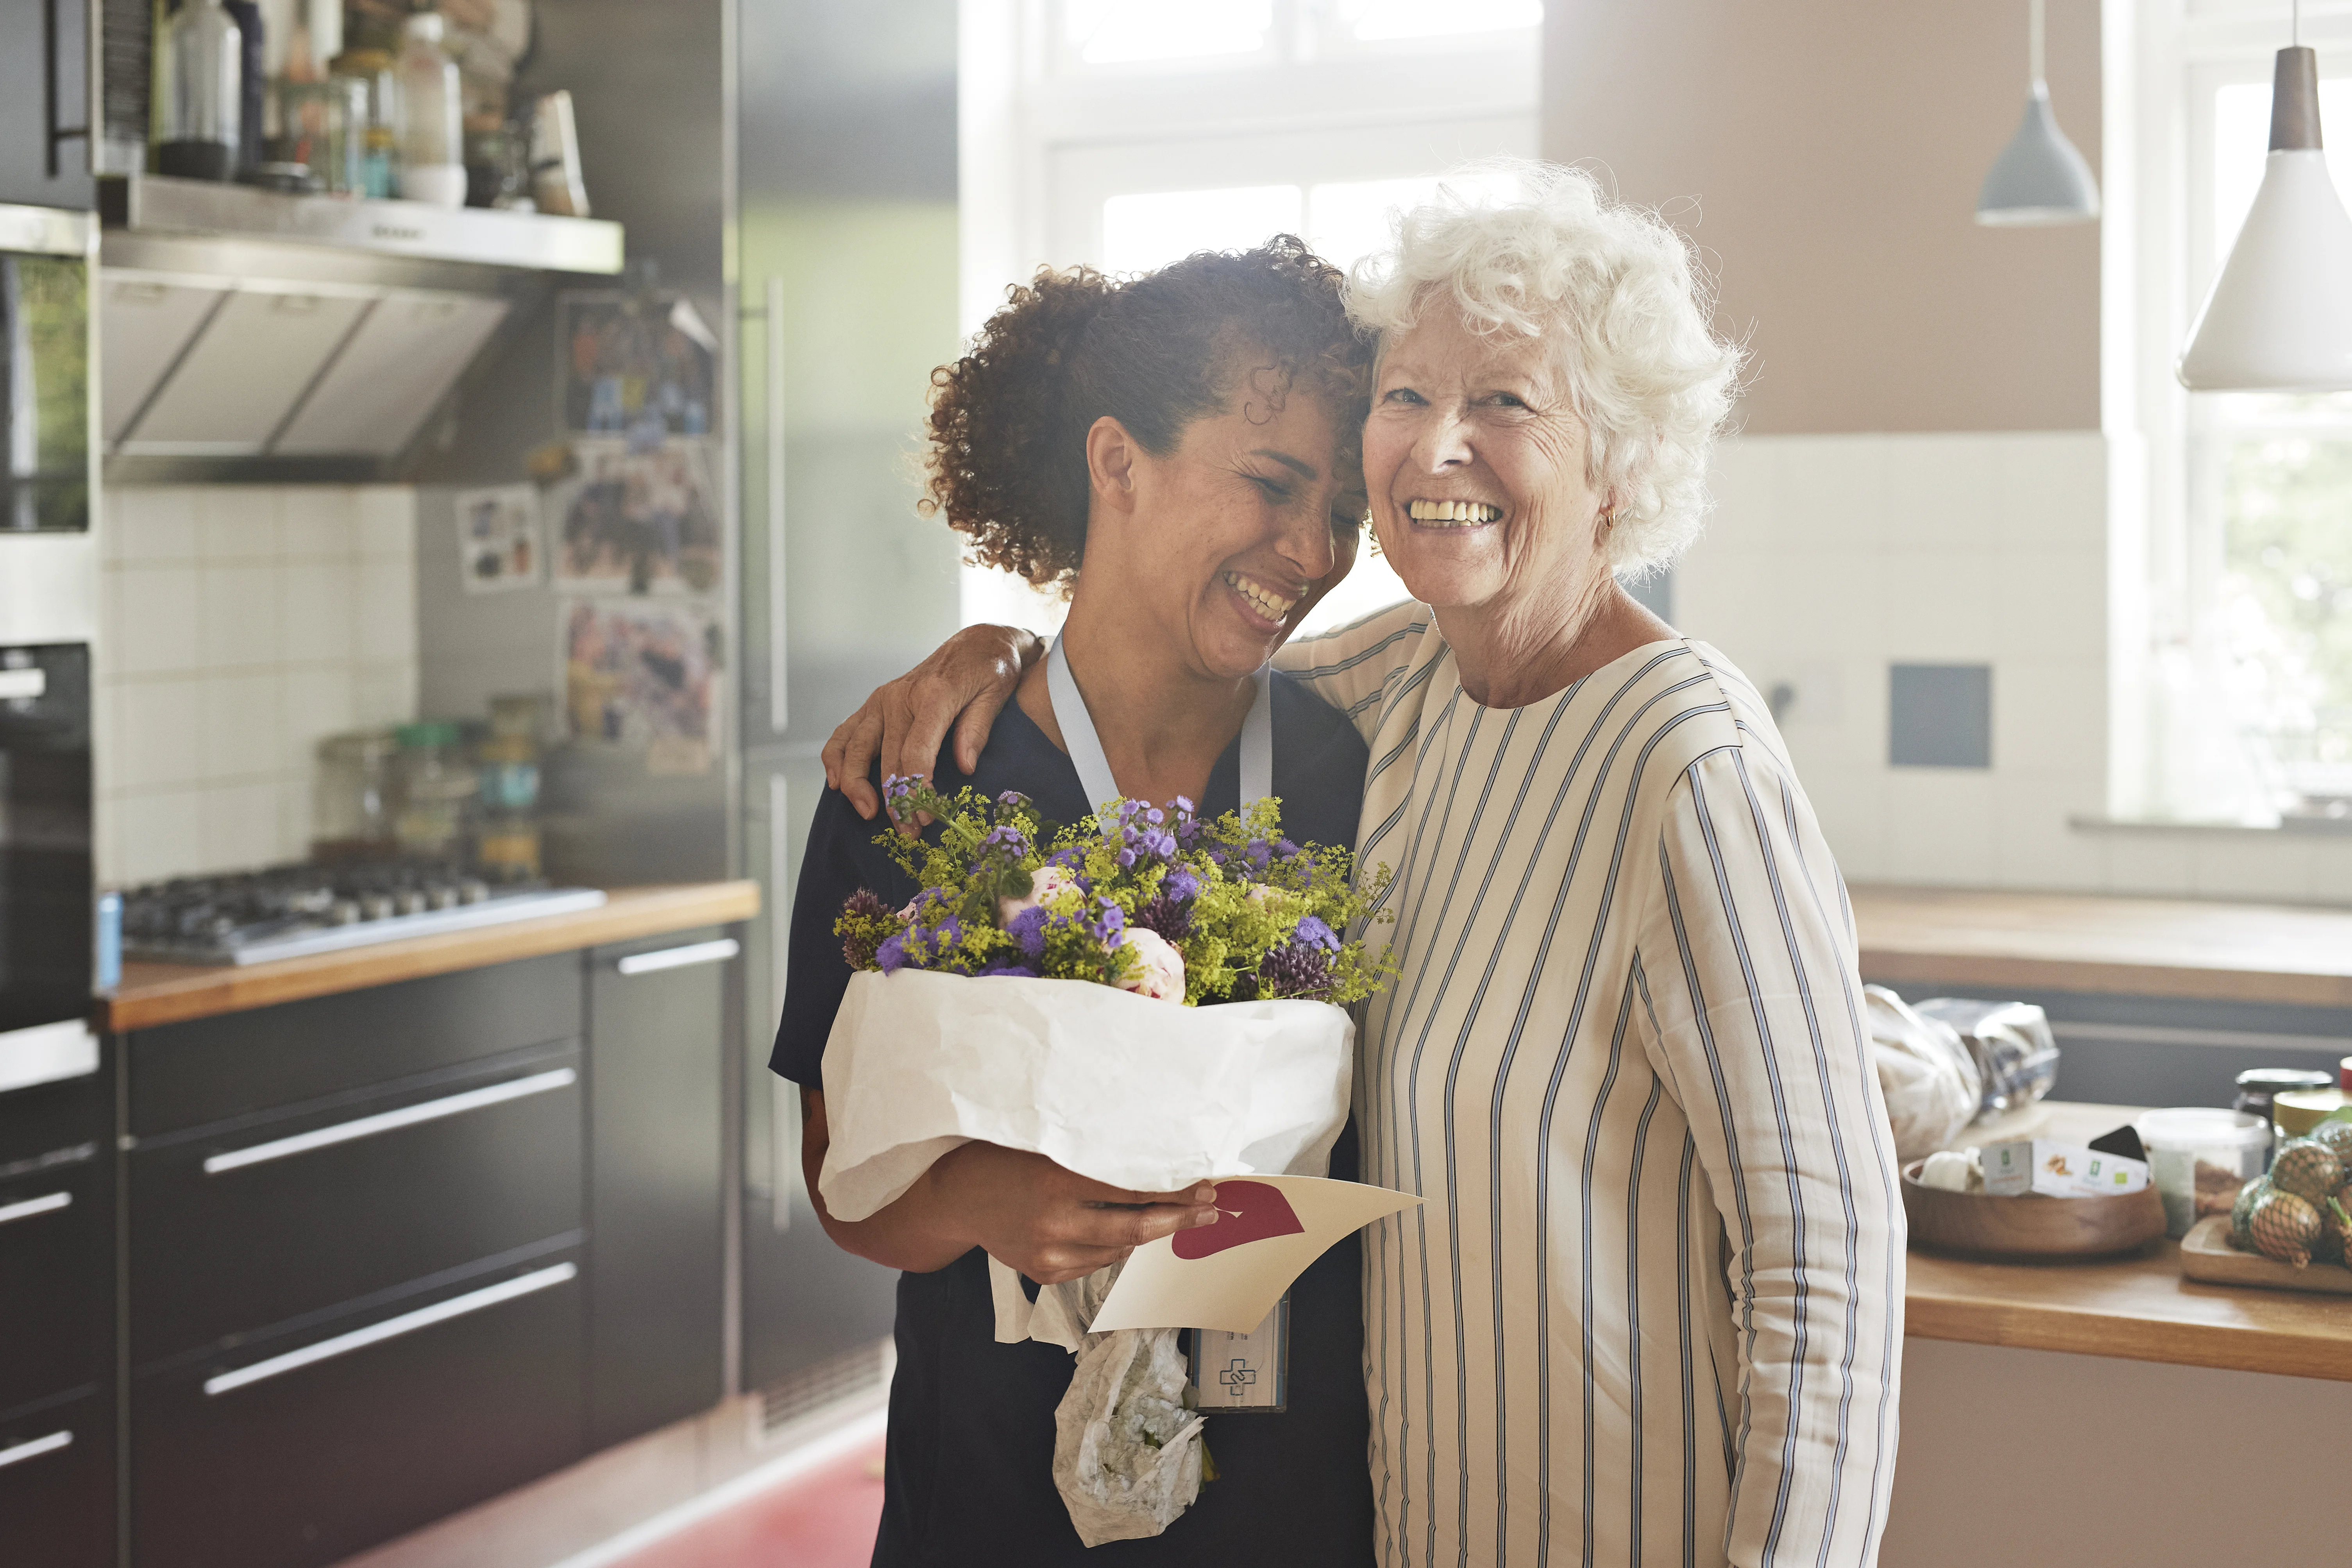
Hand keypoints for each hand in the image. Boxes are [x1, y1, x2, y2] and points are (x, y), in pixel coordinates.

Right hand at [821, 625, 1040, 827]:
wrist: (976, 642)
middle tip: (909, 832)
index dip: (917, 787)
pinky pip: (844, 732)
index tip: (925, 816)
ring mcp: (882, 700)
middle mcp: (899, 696)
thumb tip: (965, 768)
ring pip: (855, 747)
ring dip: (857, 785)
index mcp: (933, 695)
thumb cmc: (990, 669)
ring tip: (868, 814)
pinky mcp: (874, 704)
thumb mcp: (996, 693)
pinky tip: (836, 784)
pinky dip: (835, 758)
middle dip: (895, 799)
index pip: (916, 750)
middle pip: (887, 757)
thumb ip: (977, 729)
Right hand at [931, 1141, 1218, 1284]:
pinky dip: (1116, 1245)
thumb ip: (1093, 1158)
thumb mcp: (1048, 1145)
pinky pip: (1097, 1261)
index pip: (1132, 1192)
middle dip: (1178, 1219)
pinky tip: (1125, 1229)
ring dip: (1150, 1232)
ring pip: (1119, 1248)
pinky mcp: (1046, 1274)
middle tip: (1210, 1210)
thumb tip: (1151, 1165)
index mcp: (1056, 1183)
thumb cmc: (1003, 1158)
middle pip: (1135, 1228)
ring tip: (1176, 1216)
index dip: (1174, 1191)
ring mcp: (1049, 1255)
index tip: (1204, 1186)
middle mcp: (1054, 1224)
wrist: (956, 1198)